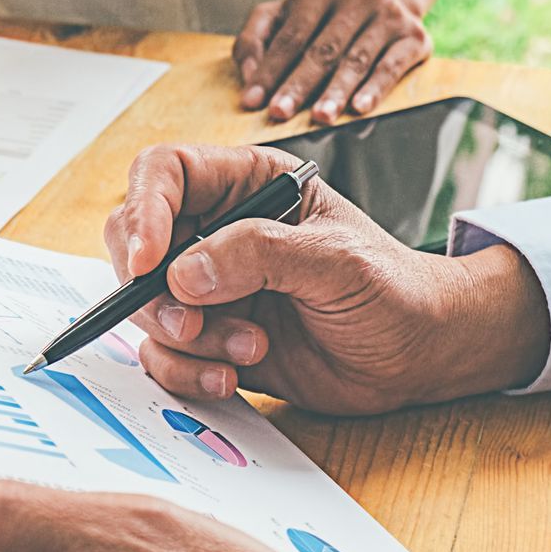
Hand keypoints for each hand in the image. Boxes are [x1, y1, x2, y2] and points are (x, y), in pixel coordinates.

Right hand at [103, 144, 550, 413]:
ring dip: (187, 338)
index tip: (147, 263)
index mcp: (245, 185)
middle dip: (152, 290)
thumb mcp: (335, 259)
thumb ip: (259, 255)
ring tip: (252, 347)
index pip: (163, 174)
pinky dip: (187, 373)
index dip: (142, 212)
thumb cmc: (392, 288)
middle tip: (190, 320)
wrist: (418, 354)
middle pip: (132, 242)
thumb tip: (183, 273)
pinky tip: (232, 377)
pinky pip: (163, 356)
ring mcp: (209, 289)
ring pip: (145, 307)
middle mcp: (217, 232)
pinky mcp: (209, 340)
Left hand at [233, 0, 430, 123]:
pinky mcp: (414, 36)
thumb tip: (248, 74)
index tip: (253, 101)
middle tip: (280, 113)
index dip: (270, 70)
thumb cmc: (326, 16)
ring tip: (320, 118)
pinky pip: (392, 66)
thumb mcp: (287, 14)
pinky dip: (375, 88)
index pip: (291, 34)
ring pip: (356, 59)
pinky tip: (360, 108)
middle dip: (298, 85)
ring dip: (336, 92)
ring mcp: (390, 13)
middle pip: (323, 48)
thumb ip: (257, 38)